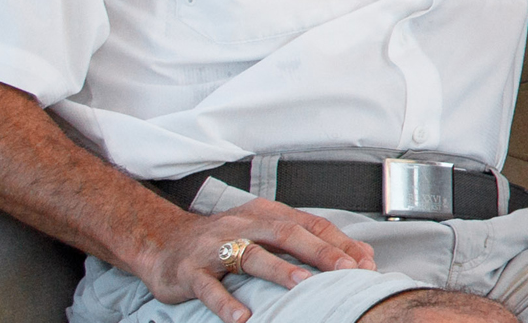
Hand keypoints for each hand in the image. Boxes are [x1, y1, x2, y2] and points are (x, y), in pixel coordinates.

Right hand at [137, 197, 377, 322]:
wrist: (162, 241)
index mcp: (265, 214)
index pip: (309, 224)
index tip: (364, 262)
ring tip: (302, 285)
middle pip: (286, 233)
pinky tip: (241, 317)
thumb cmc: (223, 240)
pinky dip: (225, 302)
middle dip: (318, 251)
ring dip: (278, 269)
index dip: (337, 242)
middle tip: (345, 269)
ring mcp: (215, 247)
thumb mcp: (264, 233)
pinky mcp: (191, 271)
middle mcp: (243, 225)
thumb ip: (306, 241)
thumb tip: (359, 255)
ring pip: (250, 255)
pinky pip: (209, 287)